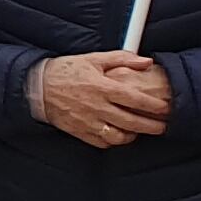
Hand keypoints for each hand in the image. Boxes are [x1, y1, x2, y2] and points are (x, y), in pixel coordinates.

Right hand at [38, 52, 171, 147]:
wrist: (36, 87)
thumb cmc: (65, 71)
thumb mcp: (93, 59)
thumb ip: (122, 59)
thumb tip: (147, 62)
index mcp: (102, 87)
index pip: (135, 99)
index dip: (153, 105)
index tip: (165, 108)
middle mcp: (96, 106)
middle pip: (131, 121)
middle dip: (151, 126)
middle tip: (162, 126)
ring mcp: (87, 121)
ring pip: (118, 136)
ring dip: (133, 135)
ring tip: (139, 131)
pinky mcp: (79, 131)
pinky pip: (101, 142)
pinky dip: (113, 141)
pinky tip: (118, 135)